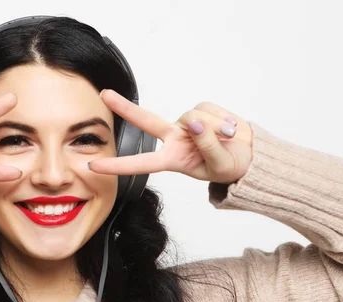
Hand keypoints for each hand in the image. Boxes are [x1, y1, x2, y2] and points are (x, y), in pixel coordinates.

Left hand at [88, 89, 253, 183]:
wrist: (250, 155)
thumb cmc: (230, 167)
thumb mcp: (220, 165)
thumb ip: (208, 145)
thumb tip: (195, 122)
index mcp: (172, 160)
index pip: (141, 163)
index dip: (117, 166)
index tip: (93, 165)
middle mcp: (174, 139)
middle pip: (146, 121)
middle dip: (125, 108)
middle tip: (104, 95)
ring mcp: (186, 124)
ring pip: (193, 115)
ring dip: (216, 127)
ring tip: (230, 140)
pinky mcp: (202, 110)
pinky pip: (209, 109)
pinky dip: (223, 119)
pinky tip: (230, 129)